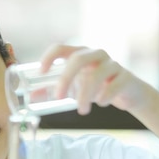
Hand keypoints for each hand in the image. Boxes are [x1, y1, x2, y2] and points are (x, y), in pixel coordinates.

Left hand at [40, 45, 154, 115]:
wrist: (128, 94)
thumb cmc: (96, 86)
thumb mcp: (73, 88)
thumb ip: (52, 91)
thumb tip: (31, 97)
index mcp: (80, 54)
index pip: (61, 48)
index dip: (49, 57)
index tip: (41, 72)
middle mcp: (96, 55)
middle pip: (78, 59)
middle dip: (66, 79)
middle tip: (59, 97)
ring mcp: (112, 64)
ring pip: (96, 75)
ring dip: (85, 95)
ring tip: (82, 110)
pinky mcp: (126, 76)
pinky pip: (114, 85)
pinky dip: (104, 97)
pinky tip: (100, 103)